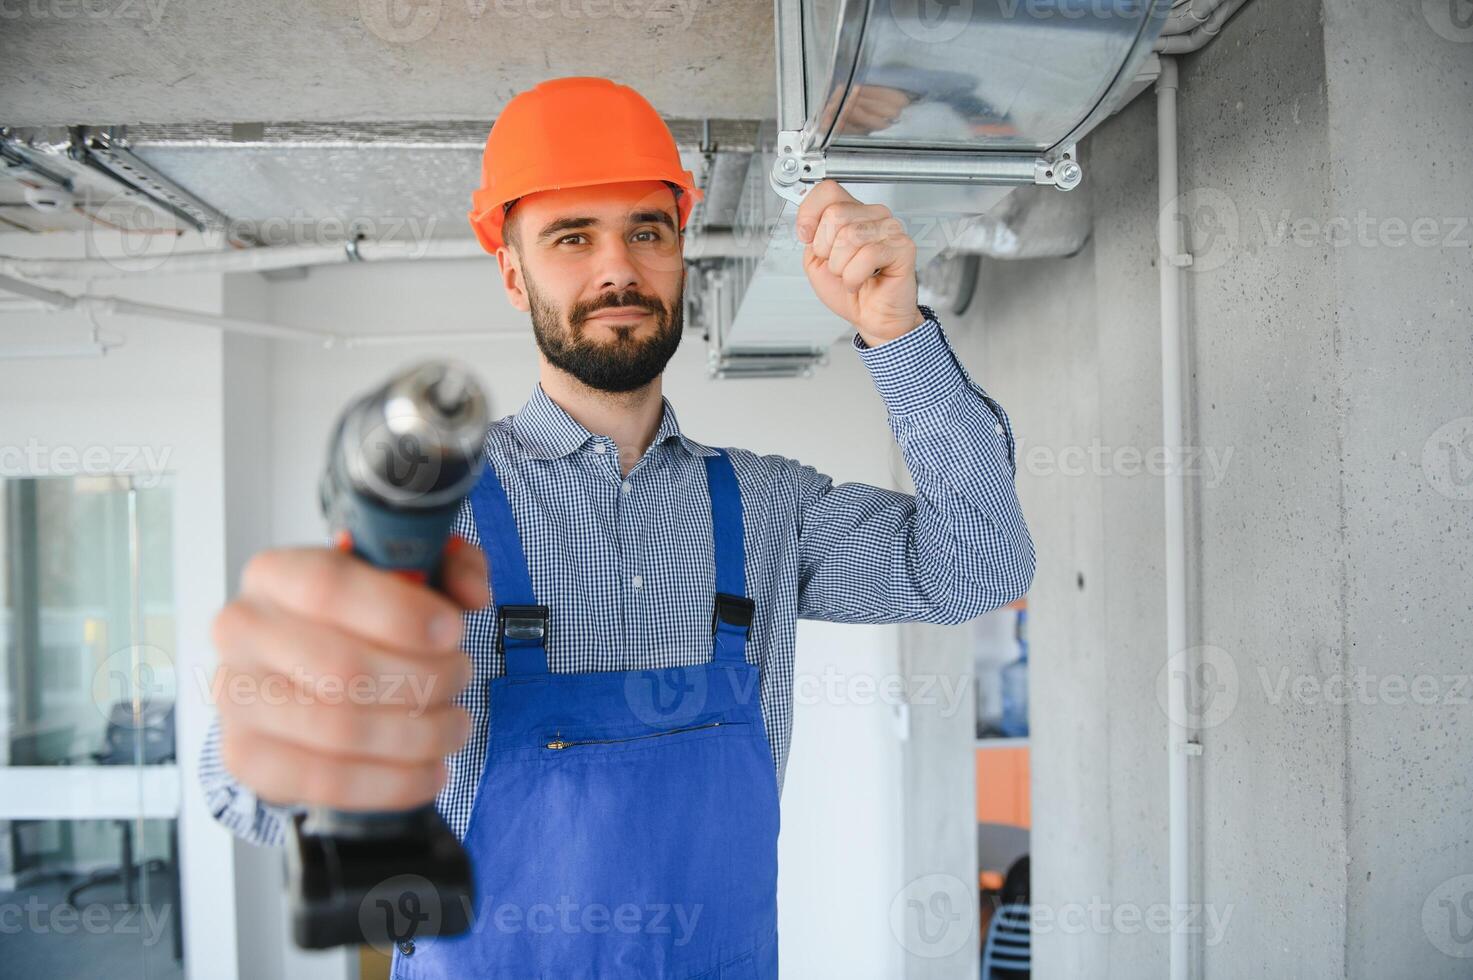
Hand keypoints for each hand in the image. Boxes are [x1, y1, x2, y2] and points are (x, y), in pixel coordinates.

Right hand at [210, 538, 487, 810]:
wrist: (294, 675)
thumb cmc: (354, 620)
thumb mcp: (405, 575)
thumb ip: (447, 566)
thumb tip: (470, 590)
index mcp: (274, 574)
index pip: (327, 587)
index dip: (398, 613)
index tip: (452, 631)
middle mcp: (242, 632)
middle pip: (342, 667)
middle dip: (424, 678)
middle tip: (461, 676)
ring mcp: (236, 698)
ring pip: (341, 728)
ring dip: (419, 734)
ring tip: (455, 725)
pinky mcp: (246, 757)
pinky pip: (328, 782)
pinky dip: (395, 782)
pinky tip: (431, 770)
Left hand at [795, 179, 923, 346]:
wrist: (871, 318)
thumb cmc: (849, 291)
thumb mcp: (815, 260)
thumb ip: (810, 235)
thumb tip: (808, 222)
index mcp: (853, 212)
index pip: (827, 190)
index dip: (809, 214)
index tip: (807, 237)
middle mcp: (873, 215)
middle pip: (834, 215)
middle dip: (826, 250)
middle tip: (839, 265)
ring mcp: (890, 229)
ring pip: (849, 236)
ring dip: (841, 267)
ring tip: (851, 275)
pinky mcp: (903, 247)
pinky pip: (867, 255)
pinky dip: (855, 277)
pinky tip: (862, 280)